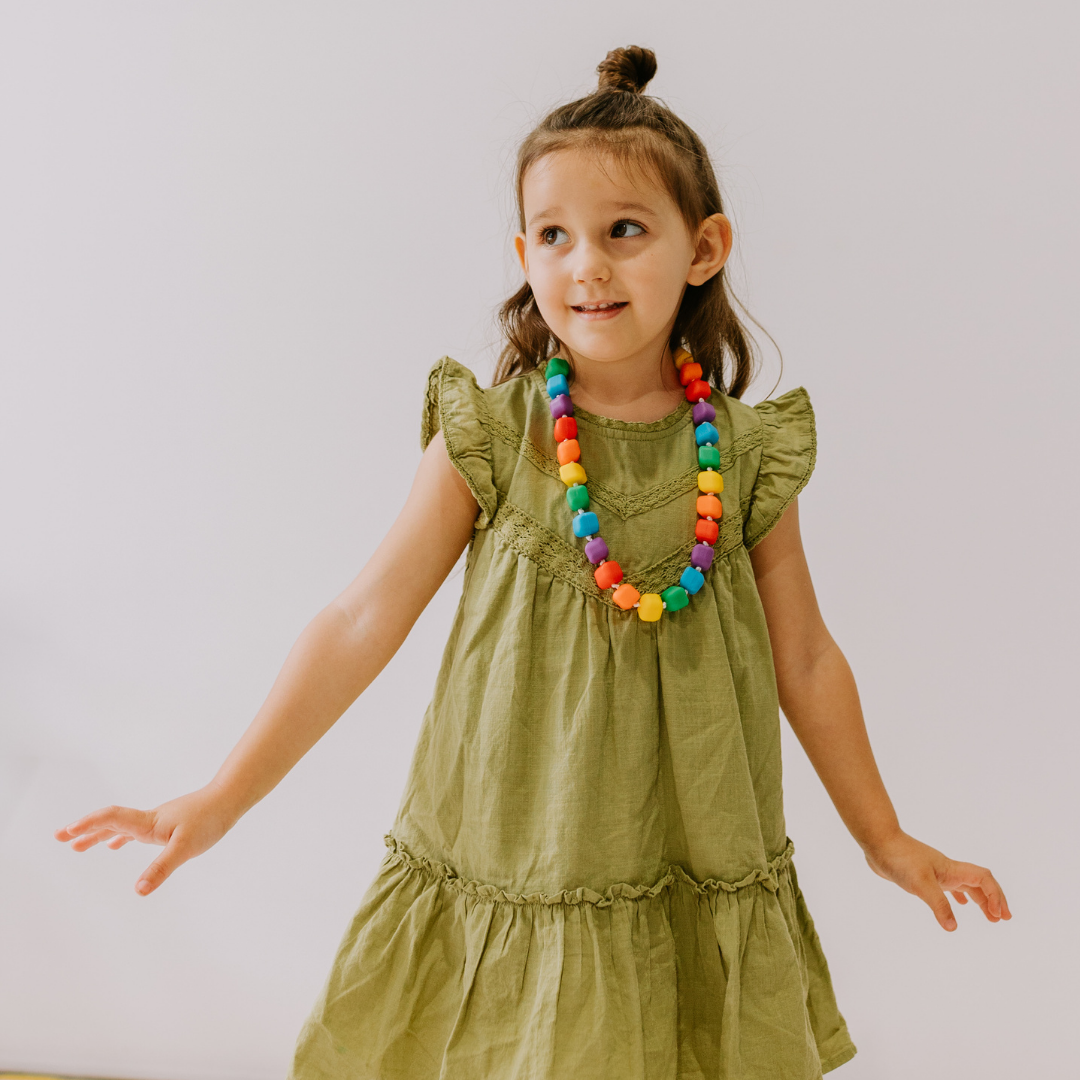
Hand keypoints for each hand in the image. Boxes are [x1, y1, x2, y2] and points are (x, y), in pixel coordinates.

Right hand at [54, 784, 238, 895]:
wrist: (228, 799)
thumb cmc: (209, 820)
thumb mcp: (185, 848)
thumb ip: (161, 868)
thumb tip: (138, 891)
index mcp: (148, 823)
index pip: (112, 819)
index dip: (89, 825)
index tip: (67, 833)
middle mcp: (148, 820)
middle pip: (109, 821)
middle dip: (84, 830)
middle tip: (59, 837)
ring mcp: (156, 821)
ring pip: (120, 827)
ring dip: (97, 835)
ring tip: (77, 846)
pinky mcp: (166, 824)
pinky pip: (134, 830)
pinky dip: (119, 837)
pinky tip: (115, 845)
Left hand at [863, 830, 1011, 930]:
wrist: (878, 843)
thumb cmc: (900, 859)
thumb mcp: (920, 884)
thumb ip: (938, 904)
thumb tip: (953, 928)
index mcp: (952, 869)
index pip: (984, 879)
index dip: (996, 896)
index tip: (998, 916)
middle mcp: (948, 870)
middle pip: (980, 883)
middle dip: (994, 900)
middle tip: (1002, 919)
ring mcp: (936, 872)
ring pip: (965, 886)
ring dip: (980, 900)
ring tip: (989, 917)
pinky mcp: (923, 876)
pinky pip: (948, 887)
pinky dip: (958, 897)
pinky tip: (957, 906)